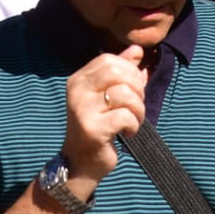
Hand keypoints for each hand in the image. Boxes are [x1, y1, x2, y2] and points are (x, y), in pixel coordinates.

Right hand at [63, 46, 147, 184]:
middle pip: (117, 72)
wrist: (81, 163)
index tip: (132, 91)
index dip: (129, 72)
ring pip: (124, 94)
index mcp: (78, 79)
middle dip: (136, 89)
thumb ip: (121, 72)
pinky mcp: (91, 128)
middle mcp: (76, 91)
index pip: (109, 60)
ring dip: (138, 110)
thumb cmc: (99, 127)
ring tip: (132, 122)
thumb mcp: (108, 96)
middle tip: (135, 107)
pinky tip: (127, 133)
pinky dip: (133, 125)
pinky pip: (124, 116)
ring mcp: (81, 109)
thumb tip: (137, 50)